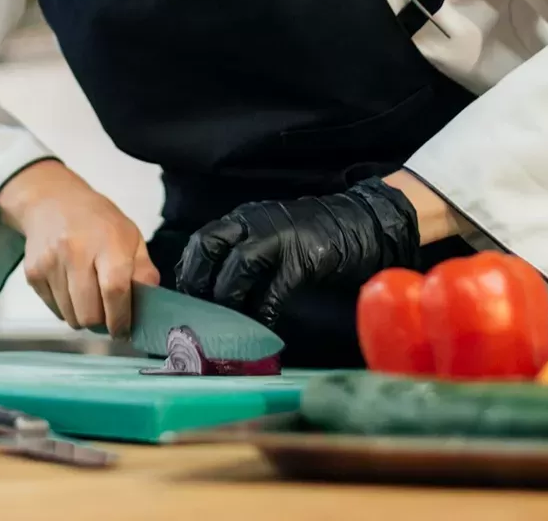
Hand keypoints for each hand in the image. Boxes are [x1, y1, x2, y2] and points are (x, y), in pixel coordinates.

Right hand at [0, 160, 158, 336]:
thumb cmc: (98, 221)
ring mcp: (50, 263)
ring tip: (89, 299)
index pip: (115, 290)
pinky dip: (66, 308)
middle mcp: (75, 252)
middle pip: (89, 313)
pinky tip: (71, 289)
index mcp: (107, 242)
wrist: (51, 201)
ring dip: (84, 317)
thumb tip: (150, 305)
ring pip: (70, 316)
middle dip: (102, 323)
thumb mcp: (130, 236)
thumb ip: (143, 271)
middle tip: (107, 316)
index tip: (124, 330)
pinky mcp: (32, 273)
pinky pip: (54, 310)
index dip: (121, 318)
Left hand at [176, 177, 418, 326]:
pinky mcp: (304, 258)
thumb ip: (242, 256)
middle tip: (199, 314)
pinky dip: (263, 312)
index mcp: (243, 219)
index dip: (189, 272)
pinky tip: (261, 329)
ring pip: (238, 267)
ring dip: (228, 300)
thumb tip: (214, 293)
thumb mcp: (269, 237)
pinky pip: (274, 290)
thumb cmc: (312, 238)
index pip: (201, 241)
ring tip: (227, 326)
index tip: (184, 301)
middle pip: (209, 247)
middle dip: (198, 283)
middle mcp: (254, 223)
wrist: (362, 224)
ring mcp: (279, 237)